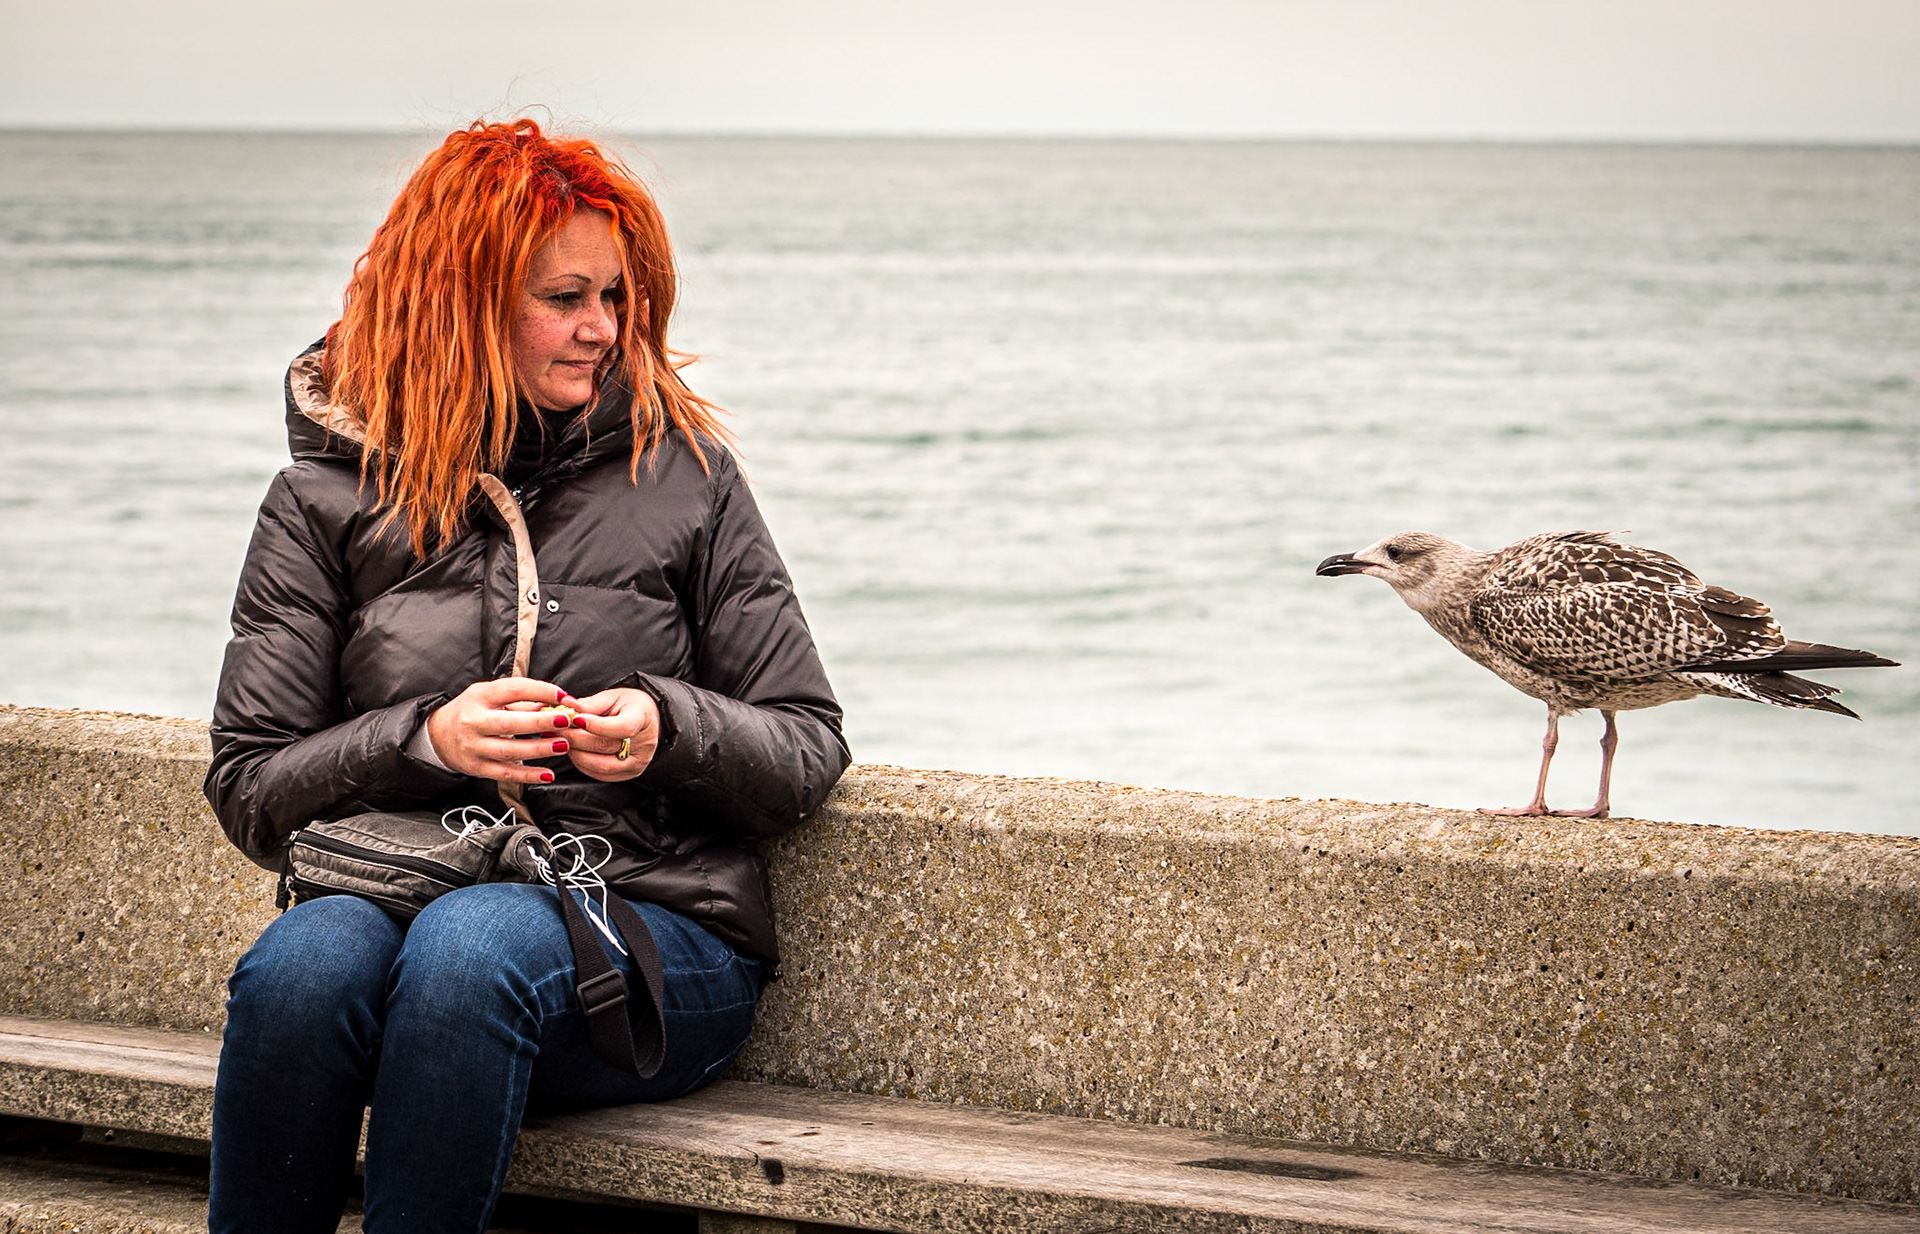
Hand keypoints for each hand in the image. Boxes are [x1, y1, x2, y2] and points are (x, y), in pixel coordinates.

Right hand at [425, 678, 575, 782]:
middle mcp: (473, 722)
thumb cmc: (473, 711)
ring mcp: (473, 747)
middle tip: (565, 721)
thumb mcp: (490, 696)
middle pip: (510, 723)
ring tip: (563, 745)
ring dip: (539, 749)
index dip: (539, 691)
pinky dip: (528, 775)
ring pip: (509, 750)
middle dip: (540, 722)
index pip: (512, 689)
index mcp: (479, 697)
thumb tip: (557, 703)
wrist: (439, 735)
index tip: (562, 696)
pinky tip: (548, 774)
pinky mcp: (477, 767)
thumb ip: (521, 700)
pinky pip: (505, 773)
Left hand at [564, 687, 659, 781]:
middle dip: (575, 738)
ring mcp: (636, 764)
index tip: (575, 719)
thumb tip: (565, 704)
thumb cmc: (628, 706)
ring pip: (598, 764)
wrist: (647, 721)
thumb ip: (590, 704)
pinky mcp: (626, 774)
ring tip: (561, 739)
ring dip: (574, 752)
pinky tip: (572, 749)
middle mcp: (643, 746)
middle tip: (556, 728)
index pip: (622, 727)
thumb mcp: (613, 697)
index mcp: (643, 719)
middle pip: (605, 746)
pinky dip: (580, 762)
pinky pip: (597, 773)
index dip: (597, 726)